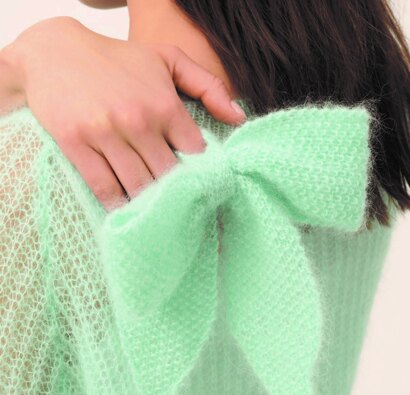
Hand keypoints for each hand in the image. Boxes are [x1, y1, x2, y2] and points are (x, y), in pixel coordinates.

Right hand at [2, 17, 245, 209]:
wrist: (56, 52)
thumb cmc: (119, 59)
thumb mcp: (168, 58)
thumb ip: (208, 86)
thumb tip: (240, 118)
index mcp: (164, 104)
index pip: (195, 153)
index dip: (199, 171)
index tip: (200, 183)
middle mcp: (138, 121)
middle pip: (168, 175)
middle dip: (176, 193)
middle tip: (181, 206)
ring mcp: (105, 134)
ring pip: (137, 185)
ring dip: (149, 204)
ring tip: (158, 214)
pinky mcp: (76, 144)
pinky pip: (103, 186)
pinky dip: (117, 204)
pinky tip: (127, 211)